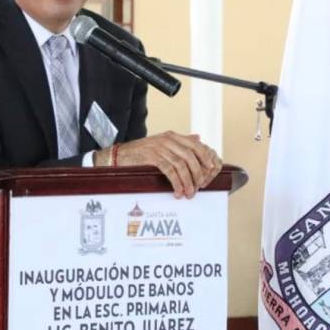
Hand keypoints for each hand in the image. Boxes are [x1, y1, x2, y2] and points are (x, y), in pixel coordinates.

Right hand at [97, 131, 221, 197]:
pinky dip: (176, 182)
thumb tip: (198, 138)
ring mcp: (159, 147)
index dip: (205, 157)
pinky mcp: (151, 157)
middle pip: (190, 156)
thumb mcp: (161, 144)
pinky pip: (169, 170)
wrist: (118, 156)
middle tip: (200, 186)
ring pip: (181, 164)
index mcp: (172, 136)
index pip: (195, 144)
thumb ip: (180, 142)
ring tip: (189, 193)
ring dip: (188, 181)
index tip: (211, 170)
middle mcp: (167, 140)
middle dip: (198, 173)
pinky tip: (178, 191)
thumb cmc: (140, 153)